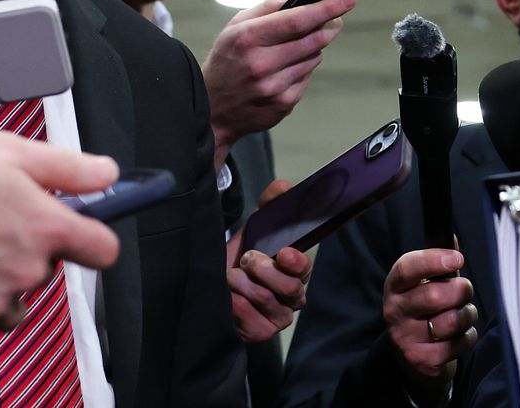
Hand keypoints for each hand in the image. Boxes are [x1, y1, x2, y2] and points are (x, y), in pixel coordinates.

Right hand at [0, 133, 120, 329]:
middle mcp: (26, 267)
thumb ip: (69, 168)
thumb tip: (105, 175)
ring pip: (21, 291)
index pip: (103, 250)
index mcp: (47, 228)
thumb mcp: (14, 153)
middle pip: (54, 267)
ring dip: (9, 274)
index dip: (96, 237)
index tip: (86, 230)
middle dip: (37, 247)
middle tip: (7, 221)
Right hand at [204, 0, 353, 167]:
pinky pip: (308, 77)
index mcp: (248, 39)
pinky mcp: (284, 103)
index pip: (298, 20)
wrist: (212, 110)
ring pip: (315, 57)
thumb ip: (269, 8)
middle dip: (329, 25)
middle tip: (333, 19)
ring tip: (290, 50)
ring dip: (312, 49)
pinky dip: (302, 69)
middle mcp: (261, 63)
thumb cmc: (225, 62)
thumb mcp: (235, 27)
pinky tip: (283, 71)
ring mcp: (274, 86)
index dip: (327, 7)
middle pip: (315, 39)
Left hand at [226, 180, 311, 343]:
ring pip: (267, 301)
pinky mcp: (261, 334)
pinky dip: (237, 308)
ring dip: (243, 285)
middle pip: (290, 288)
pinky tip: (229, 299)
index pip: (305, 269)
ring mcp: (278, 318)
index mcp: (296, 272)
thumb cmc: (239, 259)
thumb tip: (283, 185)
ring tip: (229, 277)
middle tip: (245, 259)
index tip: (282, 252)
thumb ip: (270, 205)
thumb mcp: (254, 230)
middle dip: (263, 271)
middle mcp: (293, 298)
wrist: (214, 287)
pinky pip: (253, 323)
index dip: (296, 262)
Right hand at [384, 247, 475, 389]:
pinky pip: (459, 342)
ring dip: (467, 314)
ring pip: (452, 320)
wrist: (414, 355)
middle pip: (435, 295)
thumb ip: (440, 262)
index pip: (407, 268)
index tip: (458, 258)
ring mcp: (405, 338)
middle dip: (461, 290)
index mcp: (395, 287)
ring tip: (461, 314)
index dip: (434, 260)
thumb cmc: (425, 309)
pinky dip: (467, 336)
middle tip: (464, 291)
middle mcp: (394, 312)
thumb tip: (453, 239)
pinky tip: (457, 336)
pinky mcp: (421, 360)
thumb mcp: (427, 283)